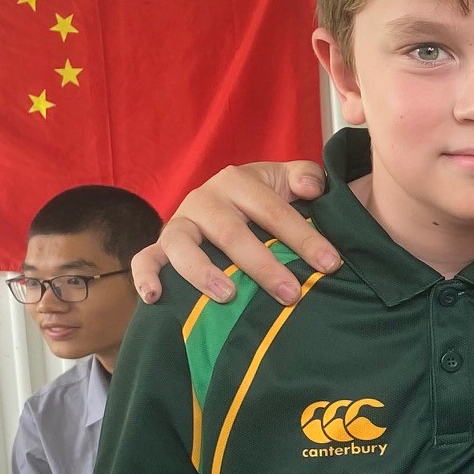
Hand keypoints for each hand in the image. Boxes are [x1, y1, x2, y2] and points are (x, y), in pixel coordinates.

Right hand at [133, 161, 333, 306]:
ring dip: (202, 272)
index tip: (329, 264)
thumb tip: (310, 188)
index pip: (274, 211)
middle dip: (262, 266)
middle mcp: (204, 200)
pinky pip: (144, 259)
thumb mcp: (286, 179)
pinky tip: (154, 297)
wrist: (228, 199)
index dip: (303, 238)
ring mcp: (180, 223)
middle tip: (290, 294)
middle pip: (231, 233)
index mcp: (238, 181)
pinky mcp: (160, 245)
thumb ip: (306, 176)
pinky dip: (144, 277)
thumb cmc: (263, 197)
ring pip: (182, 245)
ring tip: (228, 295)